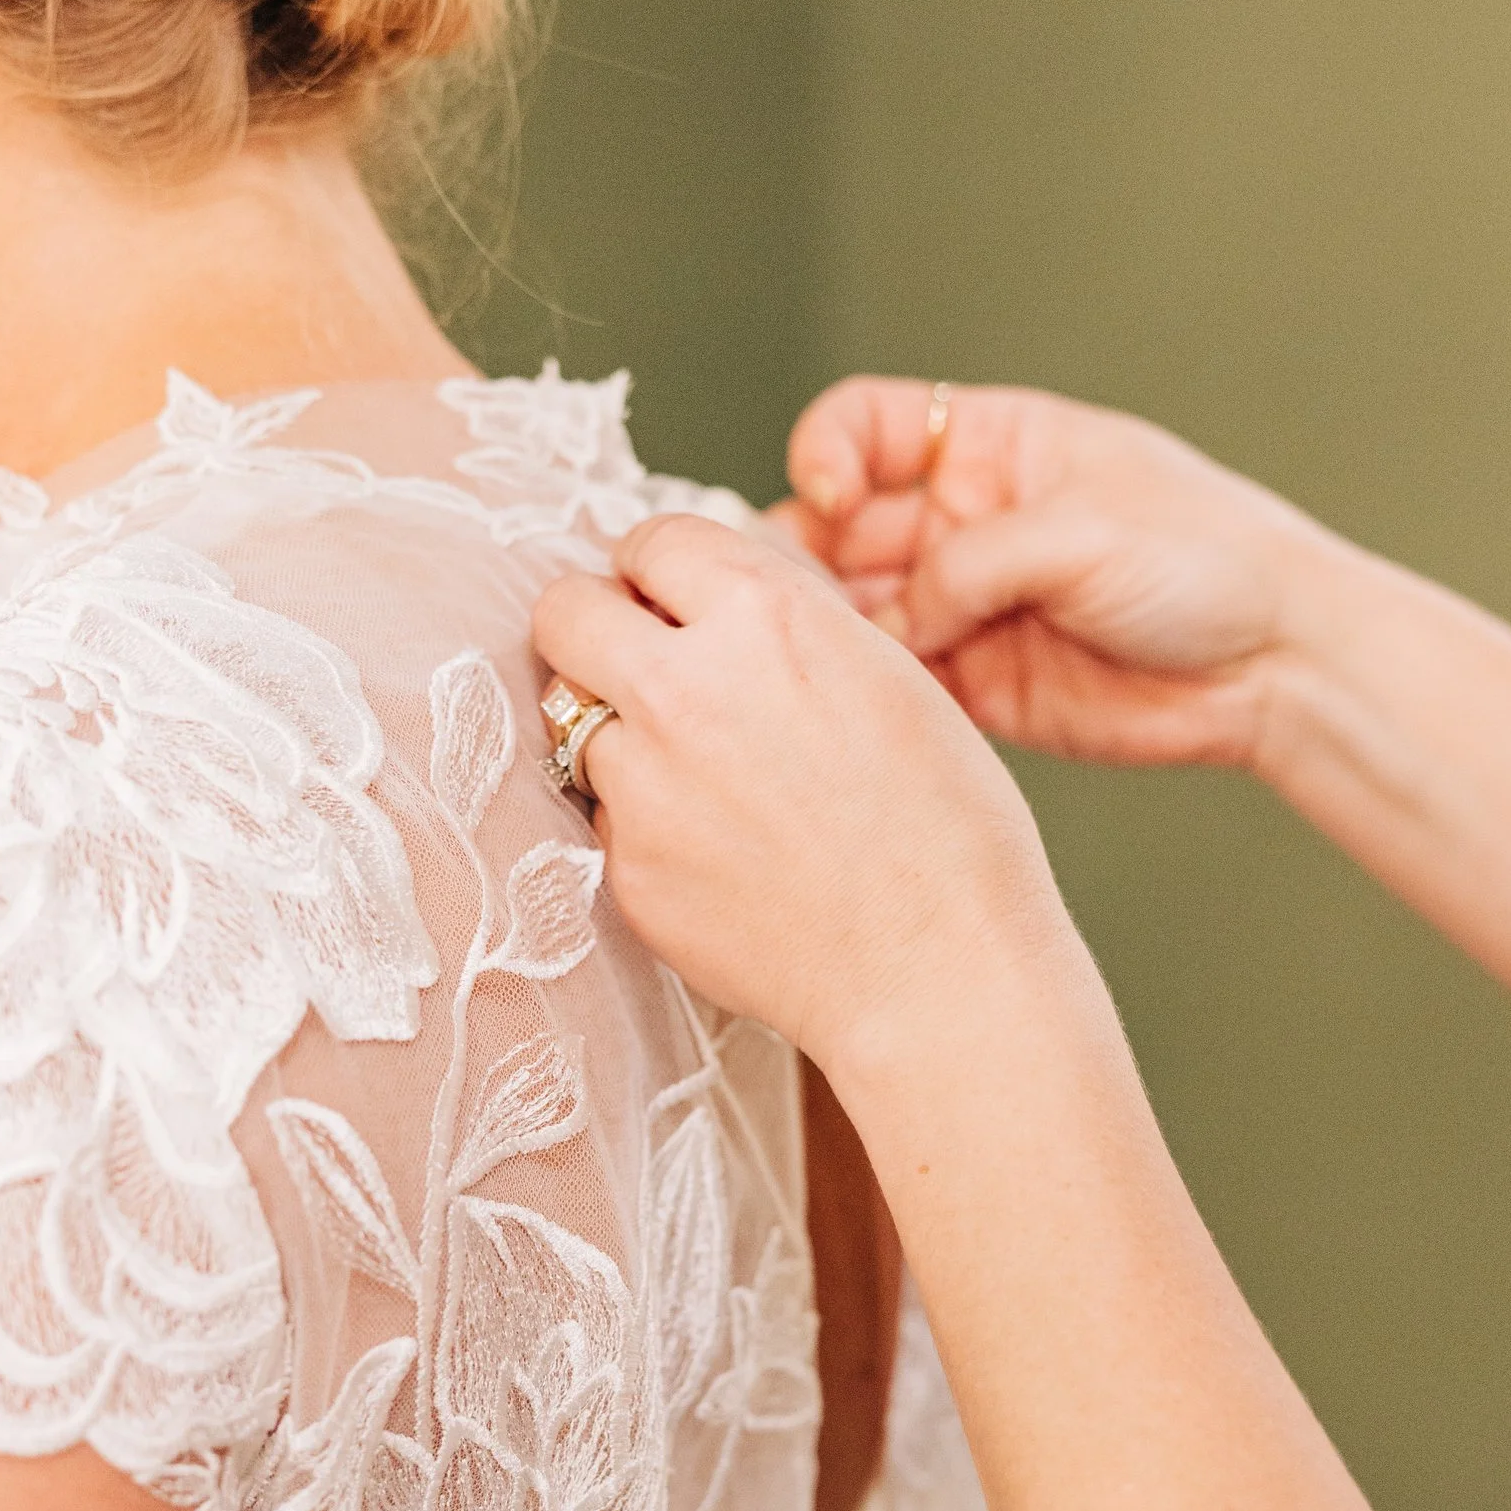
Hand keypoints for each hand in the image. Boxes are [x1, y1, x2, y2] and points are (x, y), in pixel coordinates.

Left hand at [534, 514, 1065, 1073]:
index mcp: (763, 616)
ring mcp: (644, 782)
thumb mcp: (887, 674)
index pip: (650, 541)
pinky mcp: (626, 867)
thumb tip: (716, 586)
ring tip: (698, 774)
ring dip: (617, 730)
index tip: (668, 598)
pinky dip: (641, 819)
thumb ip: (785, 619)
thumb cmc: (946, 824)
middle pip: (564, 610)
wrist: (936, 969)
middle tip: (633, 661)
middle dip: (592, 625)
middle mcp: (684, 686)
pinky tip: (716, 850)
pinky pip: (603, 814)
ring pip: (571, 719)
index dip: (658, 571)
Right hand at [772, 375, 1338, 771]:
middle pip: (839, 527)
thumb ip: (972, 565)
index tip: (831, 495)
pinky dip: (876, 692)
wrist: (1277, 664)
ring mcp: (966, 605)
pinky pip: (899, 685)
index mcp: (990, 447)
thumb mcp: (1083, 529)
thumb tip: (893, 620)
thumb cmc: (1210, 560)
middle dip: (813, 558)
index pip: (865, 427)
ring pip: (857, 611)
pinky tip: (878, 698)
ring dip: (840, 631)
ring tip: (852, 653)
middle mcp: (965, 523)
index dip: (827, 454)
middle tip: (811, 596)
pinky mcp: (977, 684)